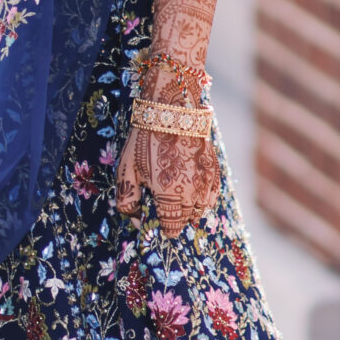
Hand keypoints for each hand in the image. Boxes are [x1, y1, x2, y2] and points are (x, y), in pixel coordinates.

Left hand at [115, 125, 219, 240]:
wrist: (171, 110)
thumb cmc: (144, 140)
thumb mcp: (126, 170)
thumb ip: (127, 201)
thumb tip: (135, 222)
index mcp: (167, 194)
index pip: (170, 226)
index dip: (164, 228)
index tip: (158, 224)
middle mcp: (190, 192)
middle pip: (185, 220)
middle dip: (175, 219)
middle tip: (164, 210)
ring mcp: (204, 181)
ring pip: (200, 210)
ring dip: (189, 211)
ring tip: (178, 202)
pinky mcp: (213, 170)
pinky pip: (211, 196)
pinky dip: (203, 200)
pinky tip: (193, 195)